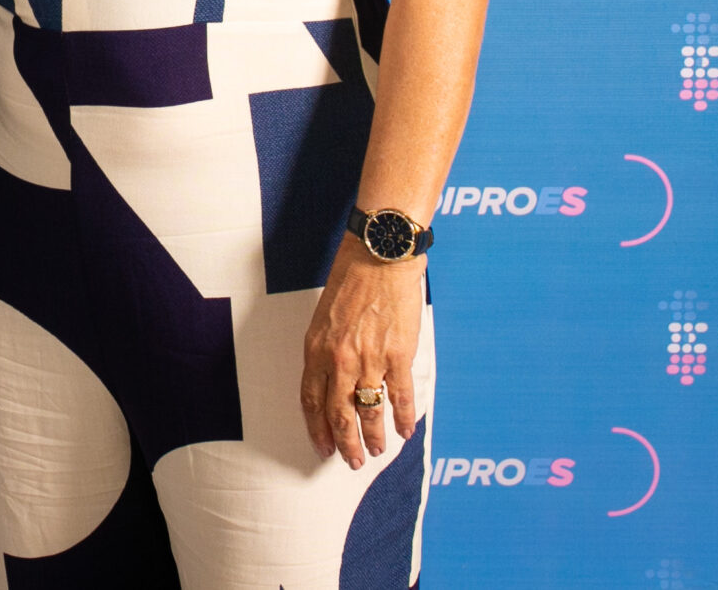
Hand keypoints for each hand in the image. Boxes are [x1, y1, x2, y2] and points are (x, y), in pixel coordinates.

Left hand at [300, 244, 422, 467]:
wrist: (379, 257)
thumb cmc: (350, 280)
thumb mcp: (323, 317)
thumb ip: (325, 351)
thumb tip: (332, 382)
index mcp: (316, 349)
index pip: (311, 400)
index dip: (317, 429)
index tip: (323, 447)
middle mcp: (339, 359)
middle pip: (339, 414)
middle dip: (345, 444)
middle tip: (352, 462)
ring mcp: (369, 359)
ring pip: (369, 411)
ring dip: (373, 437)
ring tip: (377, 452)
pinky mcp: (398, 355)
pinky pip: (400, 396)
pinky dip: (404, 418)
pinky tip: (406, 431)